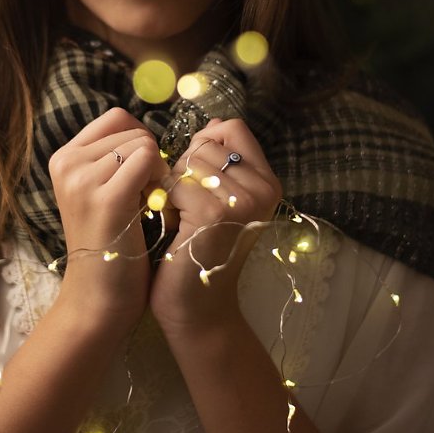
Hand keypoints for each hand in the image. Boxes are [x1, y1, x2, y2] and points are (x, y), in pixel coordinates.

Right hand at [49, 107, 167, 331]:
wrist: (99, 299)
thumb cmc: (112, 246)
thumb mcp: (103, 192)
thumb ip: (116, 160)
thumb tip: (149, 133)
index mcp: (64, 158)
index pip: (116, 118)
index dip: (141, 141)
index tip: (144, 177)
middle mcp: (66, 163)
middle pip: (132, 129)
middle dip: (152, 158)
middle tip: (149, 197)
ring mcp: (82, 179)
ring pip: (143, 143)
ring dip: (159, 171)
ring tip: (149, 205)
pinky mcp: (105, 198)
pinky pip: (148, 160)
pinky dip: (162, 180)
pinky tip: (156, 208)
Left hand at [149, 118, 281, 334]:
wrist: (196, 308)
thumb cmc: (197, 251)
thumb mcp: (216, 200)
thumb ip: (218, 164)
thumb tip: (213, 124)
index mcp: (267, 182)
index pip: (232, 128)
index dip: (204, 145)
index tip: (197, 180)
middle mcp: (263, 188)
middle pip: (206, 143)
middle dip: (185, 171)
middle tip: (188, 210)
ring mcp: (242, 200)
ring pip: (189, 160)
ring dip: (174, 188)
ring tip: (183, 220)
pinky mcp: (216, 212)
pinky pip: (176, 182)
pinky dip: (166, 203)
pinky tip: (175, 229)